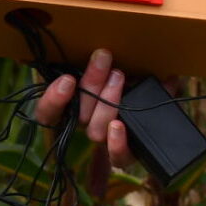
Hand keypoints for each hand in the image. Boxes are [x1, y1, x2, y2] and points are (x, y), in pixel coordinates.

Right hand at [28, 47, 132, 165]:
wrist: (158, 117)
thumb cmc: (132, 82)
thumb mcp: (117, 68)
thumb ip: (106, 61)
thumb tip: (114, 48)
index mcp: (75, 106)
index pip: (48, 113)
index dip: (52, 100)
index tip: (67, 79)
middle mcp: (86, 125)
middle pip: (78, 114)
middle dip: (91, 84)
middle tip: (104, 58)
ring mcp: (104, 141)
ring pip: (94, 130)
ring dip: (106, 102)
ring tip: (119, 77)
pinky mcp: (124, 155)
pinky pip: (117, 157)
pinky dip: (116, 142)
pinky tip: (119, 126)